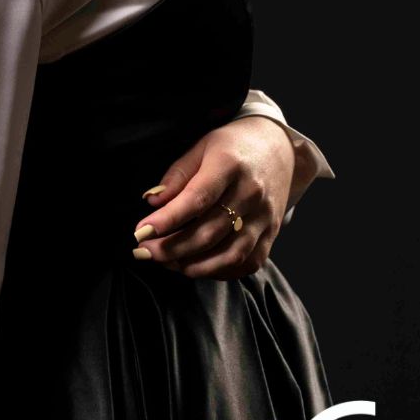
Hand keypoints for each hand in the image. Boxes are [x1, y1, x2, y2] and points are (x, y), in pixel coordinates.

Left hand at [131, 116, 295, 279]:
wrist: (278, 149)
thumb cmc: (232, 147)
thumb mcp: (201, 148)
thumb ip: (177, 175)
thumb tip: (152, 201)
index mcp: (229, 165)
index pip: (197, 199)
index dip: (168, 219)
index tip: (141, 231)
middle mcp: (251, 193)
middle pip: (209, 232)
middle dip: (172, 248)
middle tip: (144, 251)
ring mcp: (264, 217)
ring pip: (229, 254)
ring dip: (193, 265)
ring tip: (167, 262)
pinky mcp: (272, 234)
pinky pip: (247, 263)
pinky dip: (219, 271)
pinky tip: (196, 266)